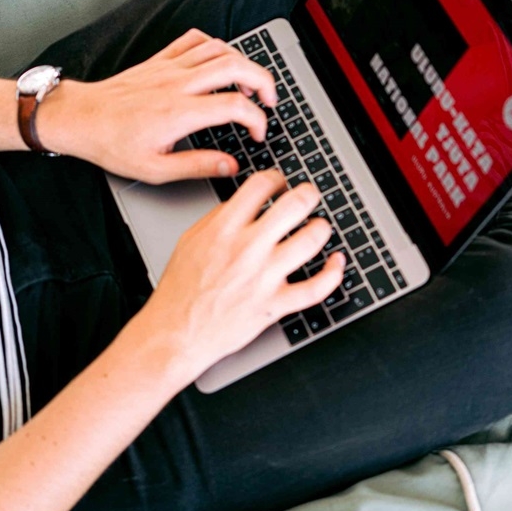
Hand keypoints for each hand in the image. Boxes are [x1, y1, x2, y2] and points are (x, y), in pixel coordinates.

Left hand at [37, 29, 277, 182]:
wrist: (81, 119)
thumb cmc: (112, 144)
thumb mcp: (156, 169)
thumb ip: (198, 166)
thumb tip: (231, 166)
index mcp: (180, 113)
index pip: (236, 106)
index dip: (257, 120)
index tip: (257, 134)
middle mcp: (178, 84)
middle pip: (236, 67)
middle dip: (264, 81)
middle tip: (270, 100)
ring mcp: (169, 67)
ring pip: (219, 49)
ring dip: (244, 62)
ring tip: (251, 82)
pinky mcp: (160, 60)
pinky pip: (194, 40)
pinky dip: (215, 45)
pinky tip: (219, 61)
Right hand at [131, 170, 345, 387]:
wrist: (176, 332)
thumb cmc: (180, 290)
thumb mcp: (190, 240)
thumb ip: (218, 218)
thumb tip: (244, 203)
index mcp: (224, 228)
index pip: (261, 185)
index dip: (277, 178)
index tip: (280, 184)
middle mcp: (247, 249)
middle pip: (294, 205)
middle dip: (308, 195)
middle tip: (309, 197)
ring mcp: (263, 277)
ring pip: (310, 241)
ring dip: (321, 229)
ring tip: (320, 227)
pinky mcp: (274, 305)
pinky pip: (316, 288)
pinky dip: (333, 274)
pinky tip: (336, 263)